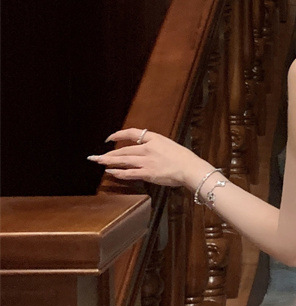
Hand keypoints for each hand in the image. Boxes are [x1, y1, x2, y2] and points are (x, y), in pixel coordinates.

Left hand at [88, 128, 208, 188]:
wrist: (190, 168)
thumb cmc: (184, 158)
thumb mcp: (169, 146)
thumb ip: (156, 147)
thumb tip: (145, 151)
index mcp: (154, 139)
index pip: (132, 133)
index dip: (119, 135)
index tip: (110, 138)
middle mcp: (148, 149)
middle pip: (124, 150)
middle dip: (108, 153)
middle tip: (96, 156)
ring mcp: (146, 161)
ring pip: (123, 160)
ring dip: (109, 161)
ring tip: (98, 162)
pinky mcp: (147, 173)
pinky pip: (129, 173)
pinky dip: (118, 172)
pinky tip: (110, 171)